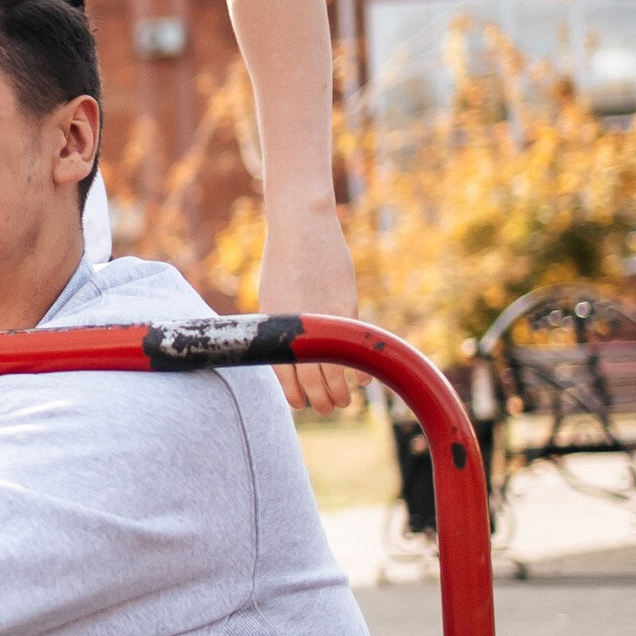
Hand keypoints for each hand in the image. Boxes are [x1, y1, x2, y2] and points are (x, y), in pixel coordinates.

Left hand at [261, 213, 361, 415]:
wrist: (302, 227)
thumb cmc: (283, 261)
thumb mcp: (273, 297)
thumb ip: (282, 326)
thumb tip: (291, 357)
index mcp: (277, 325)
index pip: (286, 373)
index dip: (295, 393)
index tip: (301, 404)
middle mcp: (300, 326)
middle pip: (313, 377)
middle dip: (321, 399)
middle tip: (328, 409)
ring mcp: (326, 318)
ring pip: (336, 368)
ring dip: (341, 390)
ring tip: (344, 401)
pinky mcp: (347, 307)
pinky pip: (353, 346)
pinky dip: (358, 367)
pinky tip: (362, 380)